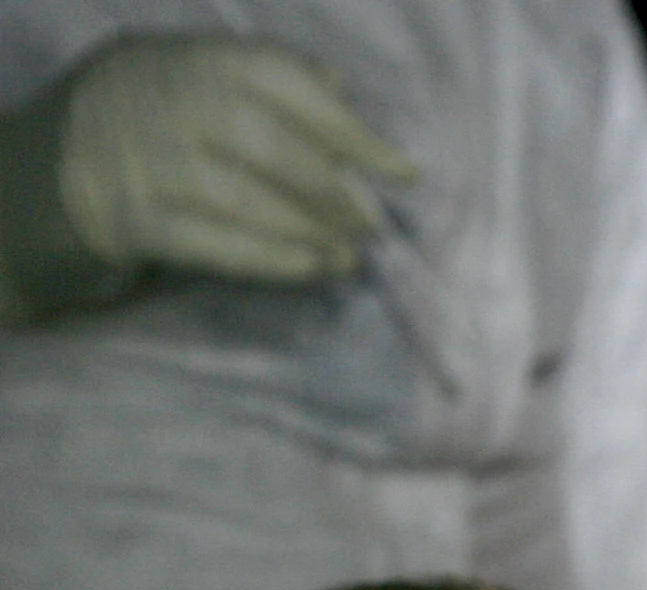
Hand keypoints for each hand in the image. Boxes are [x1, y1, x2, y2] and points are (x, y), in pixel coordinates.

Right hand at [0, 33, 418, 325]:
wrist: (11, 196)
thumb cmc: (120, 144)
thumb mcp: (178, 94)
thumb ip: (252, 88)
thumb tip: (342, 95)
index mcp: (174, 55)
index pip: (276, 74)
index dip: (347, 125)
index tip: (399, 170)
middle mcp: (150, 94)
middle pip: (265, 136)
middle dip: (332, 185)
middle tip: (371, 222)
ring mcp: (130, 156)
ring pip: (242, 191)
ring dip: (309, 229)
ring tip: (349, 255)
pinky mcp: (118, 220)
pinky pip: (210, 241)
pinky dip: (269, 257)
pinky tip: (310, 268)